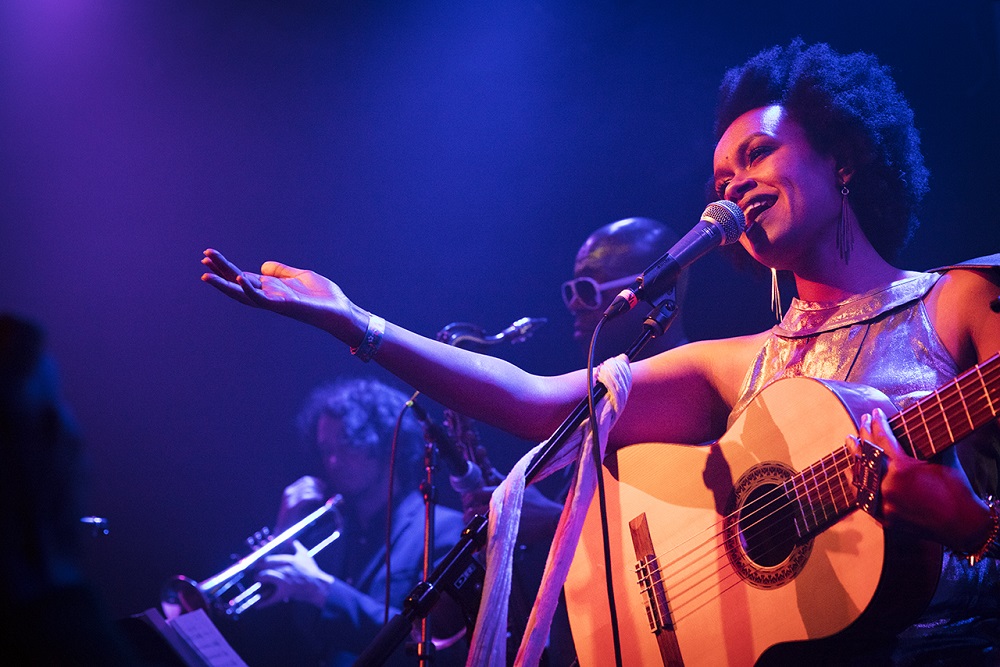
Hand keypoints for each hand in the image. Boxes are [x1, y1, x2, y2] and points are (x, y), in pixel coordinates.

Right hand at [200, 248, 357, 334]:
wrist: (341, 310)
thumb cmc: (323, 297)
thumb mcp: (300, 276)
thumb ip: (282, 272)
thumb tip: (263, 266)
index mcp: (272, 288)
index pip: (243, 277)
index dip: (226, 268)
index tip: (209, 256)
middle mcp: (269, 296)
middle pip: (238, 283)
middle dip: (220, 272)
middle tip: (203, 257)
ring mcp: (274, 302)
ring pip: (243, 294)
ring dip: (224, 285)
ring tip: (206, 275)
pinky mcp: (283, 306)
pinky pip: (262, 299)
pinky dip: (249, 290)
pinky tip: (238, 278)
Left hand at [255, 540, 333, 609]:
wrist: (317, 585)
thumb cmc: (311, 570)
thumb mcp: (305, 555)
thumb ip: (297, 547)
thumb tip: (291, 539)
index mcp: (288, 560)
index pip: (269, 559)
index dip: (261, 561)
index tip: (257, 563)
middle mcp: (284, 569)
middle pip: (264, 567)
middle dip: (258, 569)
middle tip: (256, 572)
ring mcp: (283, 580)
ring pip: (264, 577)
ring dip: (259, 579)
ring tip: (258, 580)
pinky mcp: (285, 592)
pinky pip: (271, 598)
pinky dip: (263, 603)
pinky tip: (257, 606)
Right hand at [275, 476, 326, 532]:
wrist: (282, 533)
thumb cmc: (294, 520)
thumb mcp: (301, 506)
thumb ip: (309, 498)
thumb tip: (324, 492)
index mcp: (290, 491)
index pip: (306, 479)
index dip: (317, 482)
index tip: (324, 487)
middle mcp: (289, 493)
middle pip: (308, 482)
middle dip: (318, 486)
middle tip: (324, 493)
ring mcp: (289, 499)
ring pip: (308, 489)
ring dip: (317, 493)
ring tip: (321, 499)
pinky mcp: (292, 507)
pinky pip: (306, 497)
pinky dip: (315, 497)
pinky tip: (319, 500)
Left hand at [462, 483, 561, 543]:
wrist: (551, 519)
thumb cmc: (540, 503)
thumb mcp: (524, 486)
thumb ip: (508, 482)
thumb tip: (495, 475)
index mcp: (503, 492)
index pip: (477, 493)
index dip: (469, 497)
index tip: (467, 499)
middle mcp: (500, 506)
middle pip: (474, 510)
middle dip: (468, 513)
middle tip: (467, 515)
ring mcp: (503, 521)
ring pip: (479, 524)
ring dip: (474, 526)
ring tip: (475, 527)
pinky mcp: (506, 534)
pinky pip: (489, 538)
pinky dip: (484, 539)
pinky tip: (483, 539)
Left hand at [848, 407, 986, 548]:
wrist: (963, 524)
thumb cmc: (957, 488)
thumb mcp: (944, 457)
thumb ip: (929, 435)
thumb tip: (923, 413)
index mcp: (902, 468)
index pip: (883, 438)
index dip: (878, 423)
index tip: (876, 412)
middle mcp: (888, 485)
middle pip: (867, 454)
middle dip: (864, 434)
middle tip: (863, 421)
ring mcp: (884, 503)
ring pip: (861, 475)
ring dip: (855, 457)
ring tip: (850, 441)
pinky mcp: (884, 517)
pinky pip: (864, 497)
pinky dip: (857, 483)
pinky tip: (851, 472)